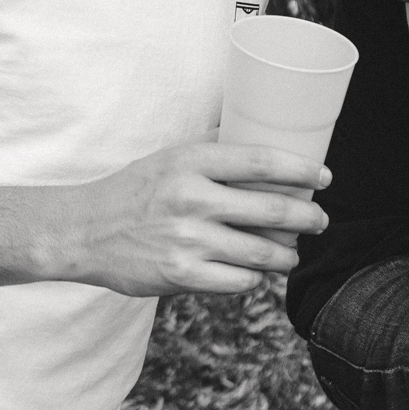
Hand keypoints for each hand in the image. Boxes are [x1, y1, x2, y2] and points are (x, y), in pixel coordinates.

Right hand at [49, 142, 329, 297]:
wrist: (84, 232)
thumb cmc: (134, 190)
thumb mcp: (169, 156)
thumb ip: (212, 146)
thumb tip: (258, 129)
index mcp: (190, 162)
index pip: (260, 161)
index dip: (301, 170)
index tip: (324, 177)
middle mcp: (191, 199)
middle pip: (272, 211)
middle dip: (308, 218)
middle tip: (320, 220)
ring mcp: (187, 240)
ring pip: (262, 252)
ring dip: (287, 255)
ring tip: (292, 252)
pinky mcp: (181, 275)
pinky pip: (239, 280)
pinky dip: (255, 277)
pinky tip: (256, 271)